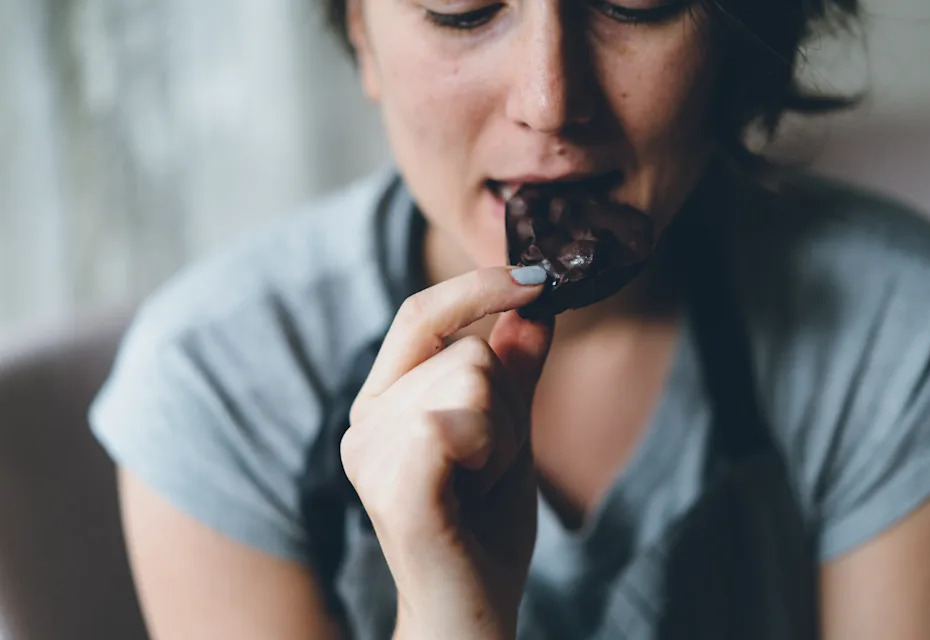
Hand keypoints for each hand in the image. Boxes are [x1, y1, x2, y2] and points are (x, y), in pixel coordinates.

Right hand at [341, 266, 552, 639]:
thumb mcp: (508, 434)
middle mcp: (364, 421)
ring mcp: (371, 453)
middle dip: (507, 404)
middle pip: (466, 348)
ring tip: (478, 485)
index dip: (478, 286)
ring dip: (503, 434)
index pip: (422, 314)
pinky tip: (470, 495)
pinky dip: (489, 453)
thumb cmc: (484, 530)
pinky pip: (459, 419)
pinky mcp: (393, 485)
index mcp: (383, 402)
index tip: (538, 277)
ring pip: (472, 377)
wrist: (471, 614)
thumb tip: (534, 304)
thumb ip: (515, 371)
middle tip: (489, 466)